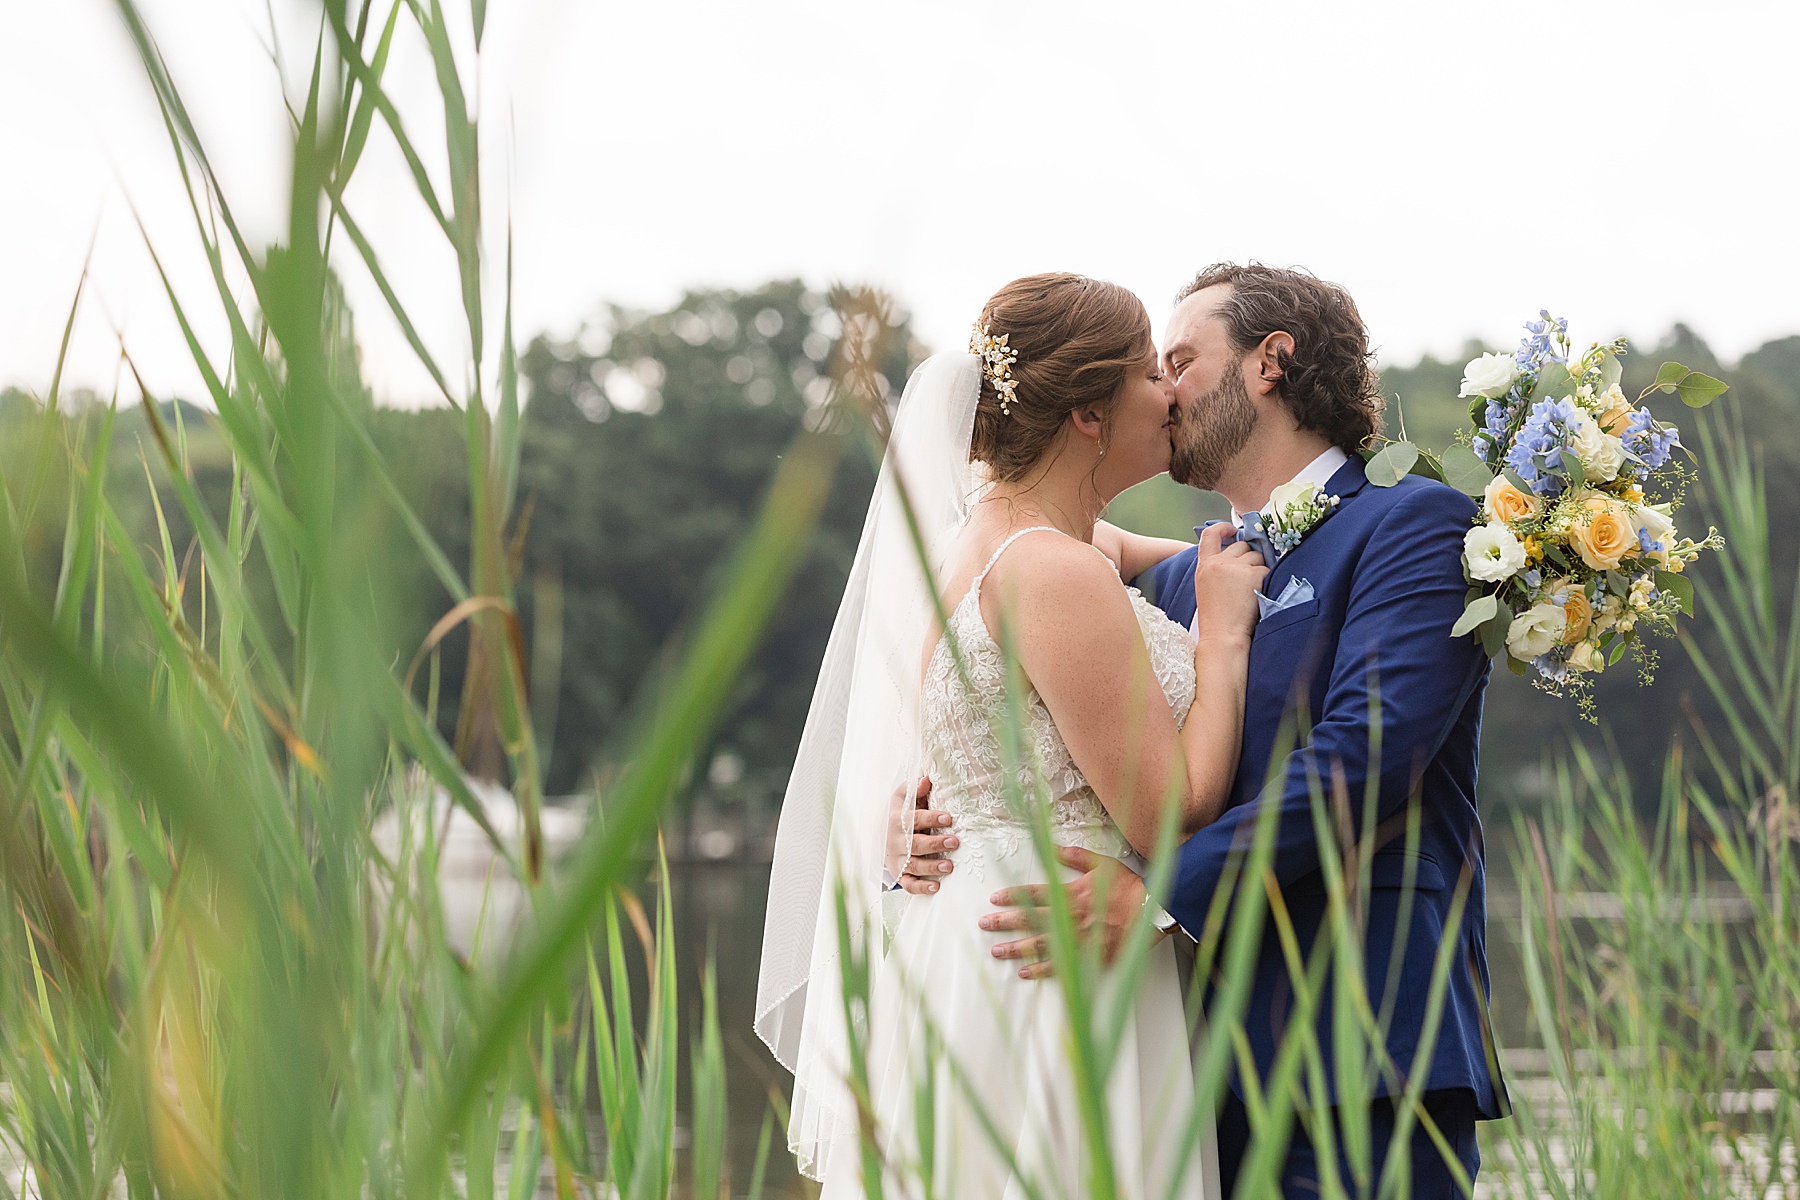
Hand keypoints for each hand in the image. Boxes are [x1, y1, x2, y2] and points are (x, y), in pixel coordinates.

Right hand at [885, 776, 958, 895]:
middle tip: (954, 841)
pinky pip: (909, 884)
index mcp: (897, 820)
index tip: (948, 818)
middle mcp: (895, 841)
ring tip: (949, 866)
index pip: (914, 819)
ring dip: (931, 867)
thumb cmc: (900, 815)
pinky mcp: (899, 874)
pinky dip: (921, 887)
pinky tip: (936, 886)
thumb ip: (915, 789)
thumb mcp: (903, 798)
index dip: (931, 818)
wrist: (881, 836)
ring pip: (913, 865)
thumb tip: (927, 778)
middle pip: (914, 844)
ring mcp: (897, 860)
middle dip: (935, 844)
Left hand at [978, 847, 1148, 978]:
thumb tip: (1053, 847)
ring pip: (1039, 945)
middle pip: (1030, 920)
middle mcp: (1070, 917)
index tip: (994, 899)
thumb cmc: (1128, 888)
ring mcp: (1077, 939)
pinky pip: (1059, 966)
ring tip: (997, 951)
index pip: (1033, 894)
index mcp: (1071, 894)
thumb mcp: (1101, 864)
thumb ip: (1074, 856)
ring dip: (1016, 948)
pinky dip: (1040, 970)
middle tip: (985, 924)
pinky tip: (1024, 972)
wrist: (1152, 912)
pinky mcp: (1088, 957)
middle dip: (1004, 922)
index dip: (1012, 896)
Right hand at [1193, 521, 1266, 639]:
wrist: (1223, 635)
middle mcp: (1219, 563)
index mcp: (1204, 566)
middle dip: (1249, 557)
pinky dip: (1267, 580)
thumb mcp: (1207, 586)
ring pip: (1257, 556)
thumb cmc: (1216, 616)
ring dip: (1259, 568)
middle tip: (1250, 576)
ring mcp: (1236, 568)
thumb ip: (1216, 568)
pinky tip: (1259, 594)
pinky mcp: (1253, 575)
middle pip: (1241, 545)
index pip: (1210, 535)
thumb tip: (1239, 552)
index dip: (1223, 528)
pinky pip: (1267, 569)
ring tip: (1252, 589)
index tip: (1233, 530)